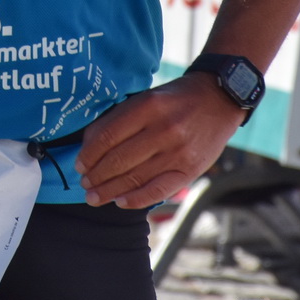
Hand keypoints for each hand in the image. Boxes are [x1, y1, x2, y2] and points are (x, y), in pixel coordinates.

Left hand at [74, 76, 243, 207]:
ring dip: (110, 191)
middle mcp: (163, 130)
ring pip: (135, 178)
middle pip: (119, 160)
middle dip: (96, 176)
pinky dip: (137, 199)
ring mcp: (178, 152)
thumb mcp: (147, 96)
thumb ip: (121, 118)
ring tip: (95, 197)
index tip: (79, 165)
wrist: (220, 99)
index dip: (89, 154)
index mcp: (148, 106)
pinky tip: (121, 202)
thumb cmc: (176, 98)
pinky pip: (159, 190)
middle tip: (84, 185)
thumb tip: (89, 144)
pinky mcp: (190, 169)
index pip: (108, 136)